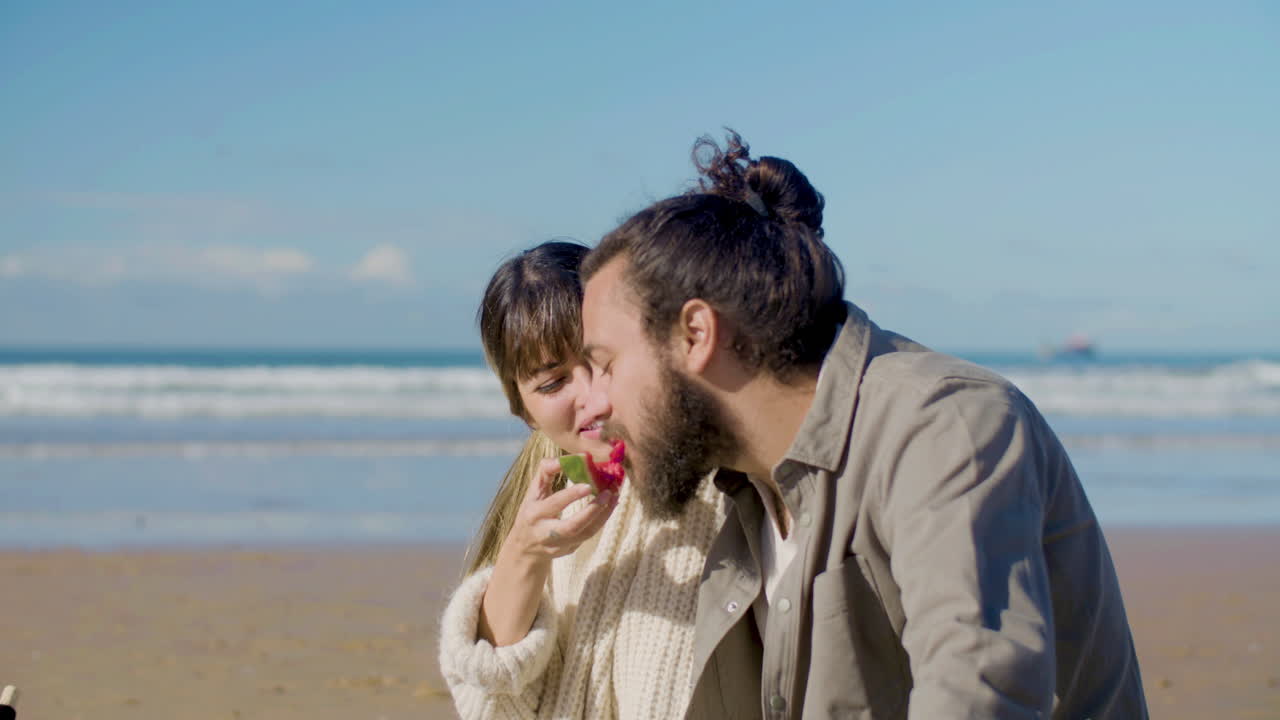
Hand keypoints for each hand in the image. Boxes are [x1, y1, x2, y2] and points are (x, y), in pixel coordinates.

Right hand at [504, 457, 618, 562]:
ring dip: (603, 515)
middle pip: (571, 526)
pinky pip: (589, 535)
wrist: (525, 546)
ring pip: (585, 534)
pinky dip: (602, 520)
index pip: (554, 504)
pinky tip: (611, 505)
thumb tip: (566, 458)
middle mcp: (545, 533)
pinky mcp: (570, 550)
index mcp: (534, 514)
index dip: (571, 495)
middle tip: (608, 493)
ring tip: (614, 496)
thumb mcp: (533, 492)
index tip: (588, 485)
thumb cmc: (532, 510)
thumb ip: (546, 472)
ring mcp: (559, 545)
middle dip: (592, 511)